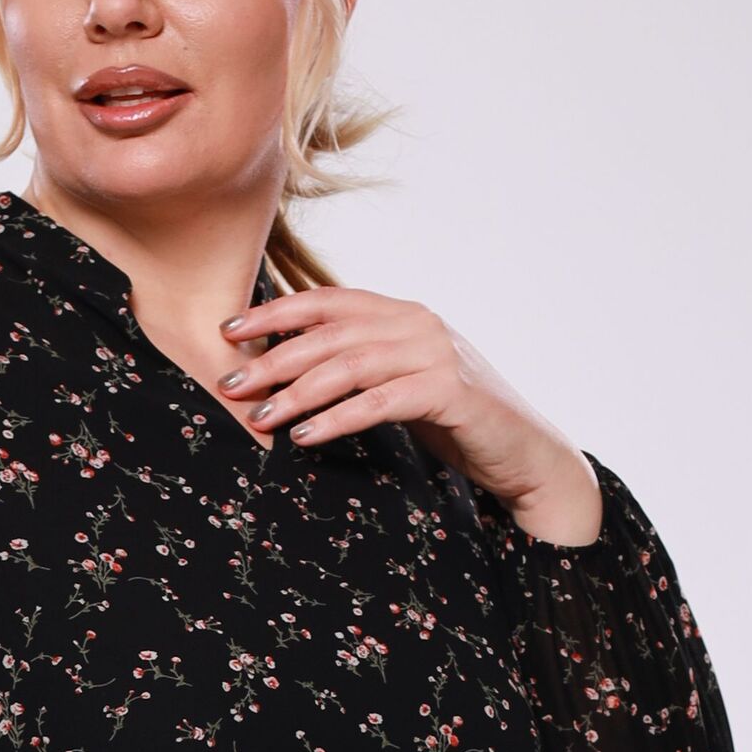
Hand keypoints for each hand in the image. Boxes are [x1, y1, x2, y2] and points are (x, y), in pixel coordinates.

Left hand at [217, 288, 603, 543]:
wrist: (523, 451)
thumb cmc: (455, 422)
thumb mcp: (400, 383)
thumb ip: (361, 367)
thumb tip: (292, 371)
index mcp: (401, 314)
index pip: (327, 301)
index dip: (275, 313)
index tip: (228, 332)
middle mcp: (418, 324)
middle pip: (329, 333)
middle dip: (272, 358)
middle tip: (229, 384)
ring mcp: (436, 355)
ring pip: (350, 365)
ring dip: (297, 393)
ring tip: (260, 418)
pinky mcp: (451, 393)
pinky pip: (380, 402)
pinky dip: (338, 419)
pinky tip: (305, 437)